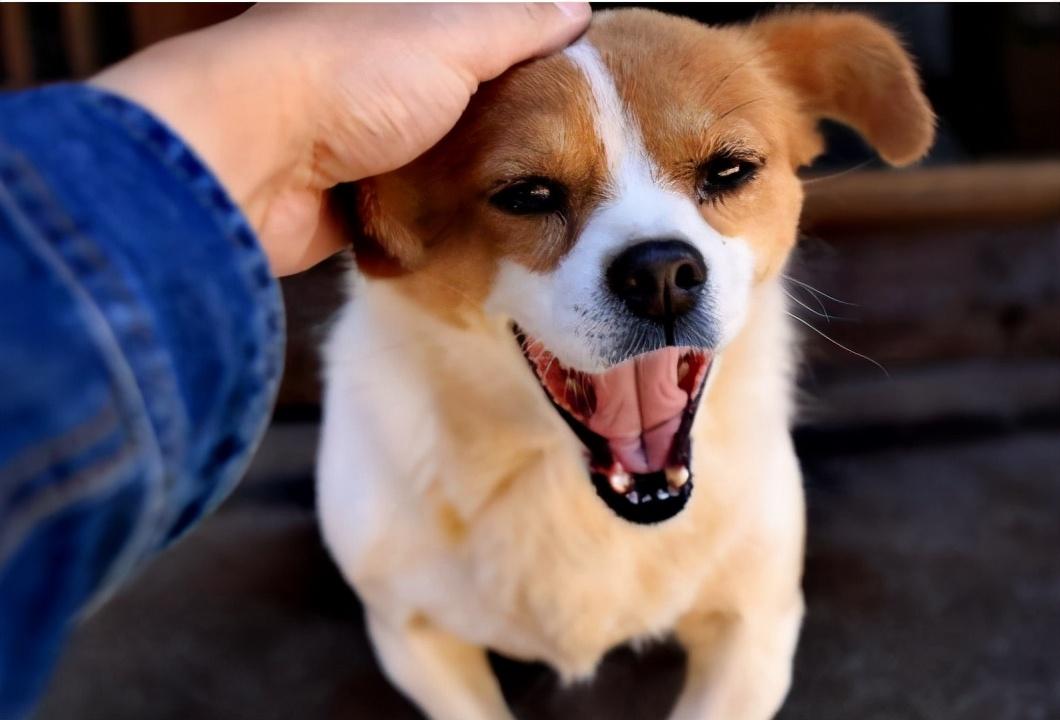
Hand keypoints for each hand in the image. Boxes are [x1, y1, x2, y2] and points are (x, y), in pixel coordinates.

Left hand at [92, 3, 590, 275]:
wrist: (254, 163)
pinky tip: (475, 233)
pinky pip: (407, 214)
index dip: (529, 59)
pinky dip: (434, 224)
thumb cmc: (345, 77)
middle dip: (507, 132)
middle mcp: (375, 75)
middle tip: (567, 162)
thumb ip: (516, 24)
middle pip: (462, 106)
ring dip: (471, 185)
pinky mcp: (346, 199)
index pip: (480, 35)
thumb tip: (575, 9)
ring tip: (532, 205)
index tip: (581, 89)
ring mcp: (356, 140)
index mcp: (397, 18)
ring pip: (437, 165)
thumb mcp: (453, 35)